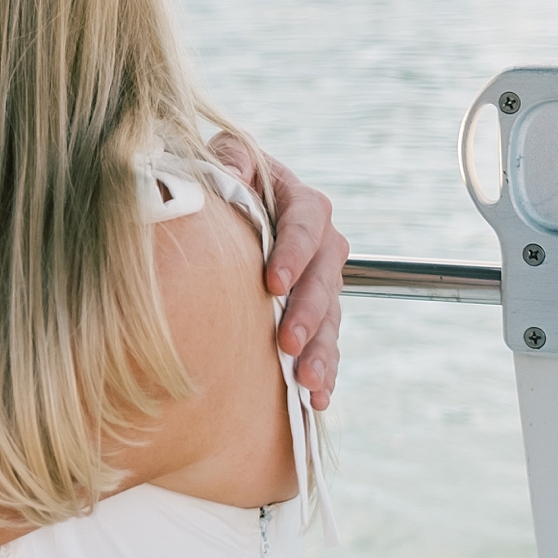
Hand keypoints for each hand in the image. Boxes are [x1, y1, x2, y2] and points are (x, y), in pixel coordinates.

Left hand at [212, 136, 345, 409]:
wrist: (233, 213)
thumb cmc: (226, 183)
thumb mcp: (227, 161)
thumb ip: (231, 157)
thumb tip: (230, 166)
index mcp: (303, 206)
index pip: (305, 227)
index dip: (291, 254)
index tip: (271, 283)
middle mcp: (322, 246)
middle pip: (323, 281)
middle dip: (307, 314)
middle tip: (286, 342)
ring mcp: (322, 285)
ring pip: (330, 320)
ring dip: (321, 352)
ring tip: (307, 383)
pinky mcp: (315, 317)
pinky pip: (326, 347)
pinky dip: (326, 373)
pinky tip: (318, 400)